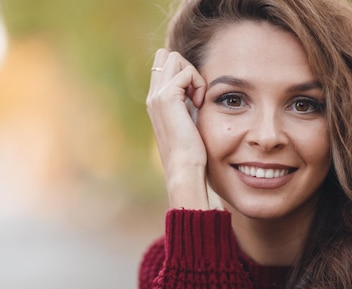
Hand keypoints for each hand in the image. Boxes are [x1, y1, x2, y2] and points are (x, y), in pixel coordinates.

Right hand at [146, 49, 209, 209]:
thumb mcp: (189, 122)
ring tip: (198, 99)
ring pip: (174, 57)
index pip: (164, 65)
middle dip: (187, 68)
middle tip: (196, 94)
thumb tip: (198, 91)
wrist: (184, 169)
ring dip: (193, 73)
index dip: (184, 72)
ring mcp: (157, 96)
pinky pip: (185, 71)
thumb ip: (188, 104)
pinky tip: (198, 104)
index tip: (195, 96)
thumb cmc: (192, 153)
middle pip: (167, 56)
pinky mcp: (166, 98)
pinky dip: (197, 83)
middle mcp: (153, 96)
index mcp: (156, 101)